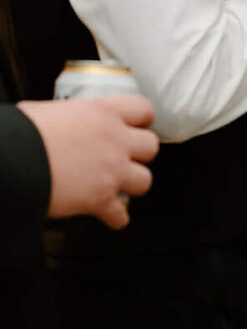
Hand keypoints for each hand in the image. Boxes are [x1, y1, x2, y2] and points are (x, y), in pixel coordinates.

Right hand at [18, 95, 157, 230]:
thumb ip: (69, 116)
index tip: (136, 127)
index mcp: (102, 112)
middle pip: (151, 146)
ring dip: (133, 185)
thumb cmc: (21, 133)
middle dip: (140, 154)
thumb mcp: (48, 110)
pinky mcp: (101, 199)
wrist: (11, 158)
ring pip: (145, 180)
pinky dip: (115, 218)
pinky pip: (121, 215)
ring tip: (119, 185)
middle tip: (126, 158)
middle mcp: (114, 140)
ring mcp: (111, 170)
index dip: (142, 121)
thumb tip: (61, 121)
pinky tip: (108, 215)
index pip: (143, 110)